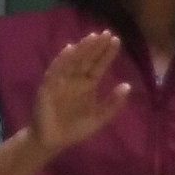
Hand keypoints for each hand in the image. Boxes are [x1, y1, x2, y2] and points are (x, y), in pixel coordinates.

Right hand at [29, 30, 132, 153]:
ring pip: (72, 61)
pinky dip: (62, 60)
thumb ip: (113, 103)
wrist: (52, 142)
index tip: (116, 40)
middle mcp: (75, 80)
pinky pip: (55, 71)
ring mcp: (60, 82)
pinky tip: (70, 49)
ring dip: (81, 49)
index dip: (106, 53)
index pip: (98, 65)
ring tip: (92, 37)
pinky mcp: (47, 88)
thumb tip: (127, 85)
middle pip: (87, 60)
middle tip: (106, 33)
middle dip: (96, 47)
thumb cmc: (75, 129)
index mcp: (87, 85)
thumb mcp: (100, 117)